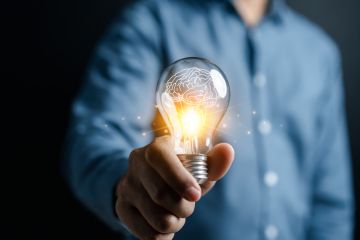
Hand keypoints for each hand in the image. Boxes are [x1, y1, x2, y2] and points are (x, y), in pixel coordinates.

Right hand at [115, 135, 233, 239]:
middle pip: (162, 195)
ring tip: (175, 214)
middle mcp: (136, 164)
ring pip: (157, 218)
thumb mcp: (196, 167)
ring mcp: (127, 187)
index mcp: (155, 147)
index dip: (179, 178)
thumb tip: (227, 151)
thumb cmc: (180, 173)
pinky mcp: (121, 207)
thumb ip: (213, 162)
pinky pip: (147, 234)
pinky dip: (163, 235)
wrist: (148, 182)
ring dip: (175, 223)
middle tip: (188, 206)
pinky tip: (163, 224)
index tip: (196, 195)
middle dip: (184, 207)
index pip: (160, 158)